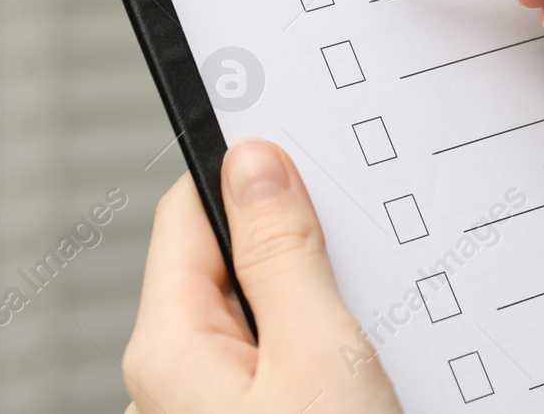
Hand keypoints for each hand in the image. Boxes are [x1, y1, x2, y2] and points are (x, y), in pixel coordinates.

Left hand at [122, 139, 401, 413]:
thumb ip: (284, 255)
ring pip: (264, 319)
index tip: (308, 155)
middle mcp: (171, 382)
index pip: (191, 212)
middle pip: (232, 267)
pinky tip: (370, 368)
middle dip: (300, 253)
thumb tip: (254, 165)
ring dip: (319, 310)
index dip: (251, 175)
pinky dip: (322, 354)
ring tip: (375, 334)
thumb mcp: (320, 357)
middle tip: (366, 262)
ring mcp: (209, 409)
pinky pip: (278, 364)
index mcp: (168, 351)